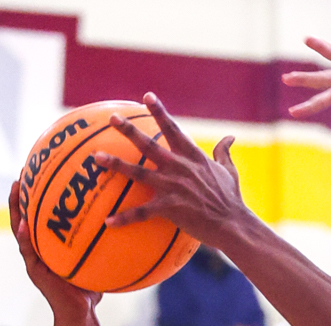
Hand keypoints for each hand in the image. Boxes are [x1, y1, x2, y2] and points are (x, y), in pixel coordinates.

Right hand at [8, 181, 101, 325]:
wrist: (80, 314)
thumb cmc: (91, 287)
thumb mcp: (100, 259)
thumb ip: (106, 241)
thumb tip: (128, 219)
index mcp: (50, 244)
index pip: (43, 214)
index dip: (40, 195)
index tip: (41, 172)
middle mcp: (39, 248)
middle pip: (26, 215)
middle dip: (22, 195)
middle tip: (22, 171)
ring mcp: (34, 259)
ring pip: (19, 228)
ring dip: (15, 208)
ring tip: (14, 188)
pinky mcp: (34, 270)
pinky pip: (27, 250)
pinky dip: (23, 237)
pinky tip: (23, 224)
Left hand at [93, 93, 253, 250]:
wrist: (233, 224)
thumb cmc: (232, 199)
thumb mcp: (230, 171)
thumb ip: (224, 152)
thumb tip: (230, 137)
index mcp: (193, 156)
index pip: (173, 129)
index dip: (160, 112)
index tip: (147, 96)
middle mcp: (179, 167)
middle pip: (149, 145)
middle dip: (129, 130)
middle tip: (112, 118)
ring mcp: (173, 187)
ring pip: (138, 172)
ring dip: (116, 164)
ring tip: (97, 157)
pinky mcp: (170, 208)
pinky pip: (142, 213)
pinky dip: (125, 217)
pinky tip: (109, 222)